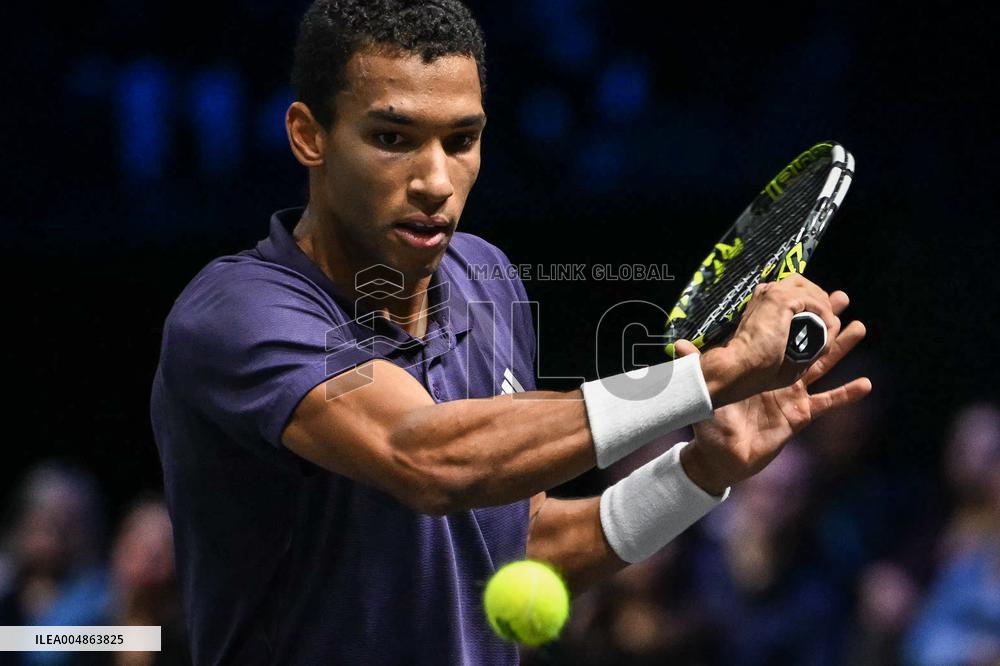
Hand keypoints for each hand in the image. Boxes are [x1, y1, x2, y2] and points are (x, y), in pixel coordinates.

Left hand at [677, 295, 870, 495]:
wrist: (720, 456)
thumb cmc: (710, 423)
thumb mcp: (704, 392)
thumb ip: (696, 369)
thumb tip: (678, 346)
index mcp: (756, 365)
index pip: (777, 334)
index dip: (791, 314)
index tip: (804, 291)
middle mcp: (777, 375)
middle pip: (806, 341)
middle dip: (824, 319)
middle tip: (843, 297)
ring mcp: (791, 394)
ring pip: (822, 364)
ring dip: (841, 347)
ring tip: (859, 327)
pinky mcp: (800, 415)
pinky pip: (828, 403)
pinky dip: (846, 394)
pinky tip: (866, 384)